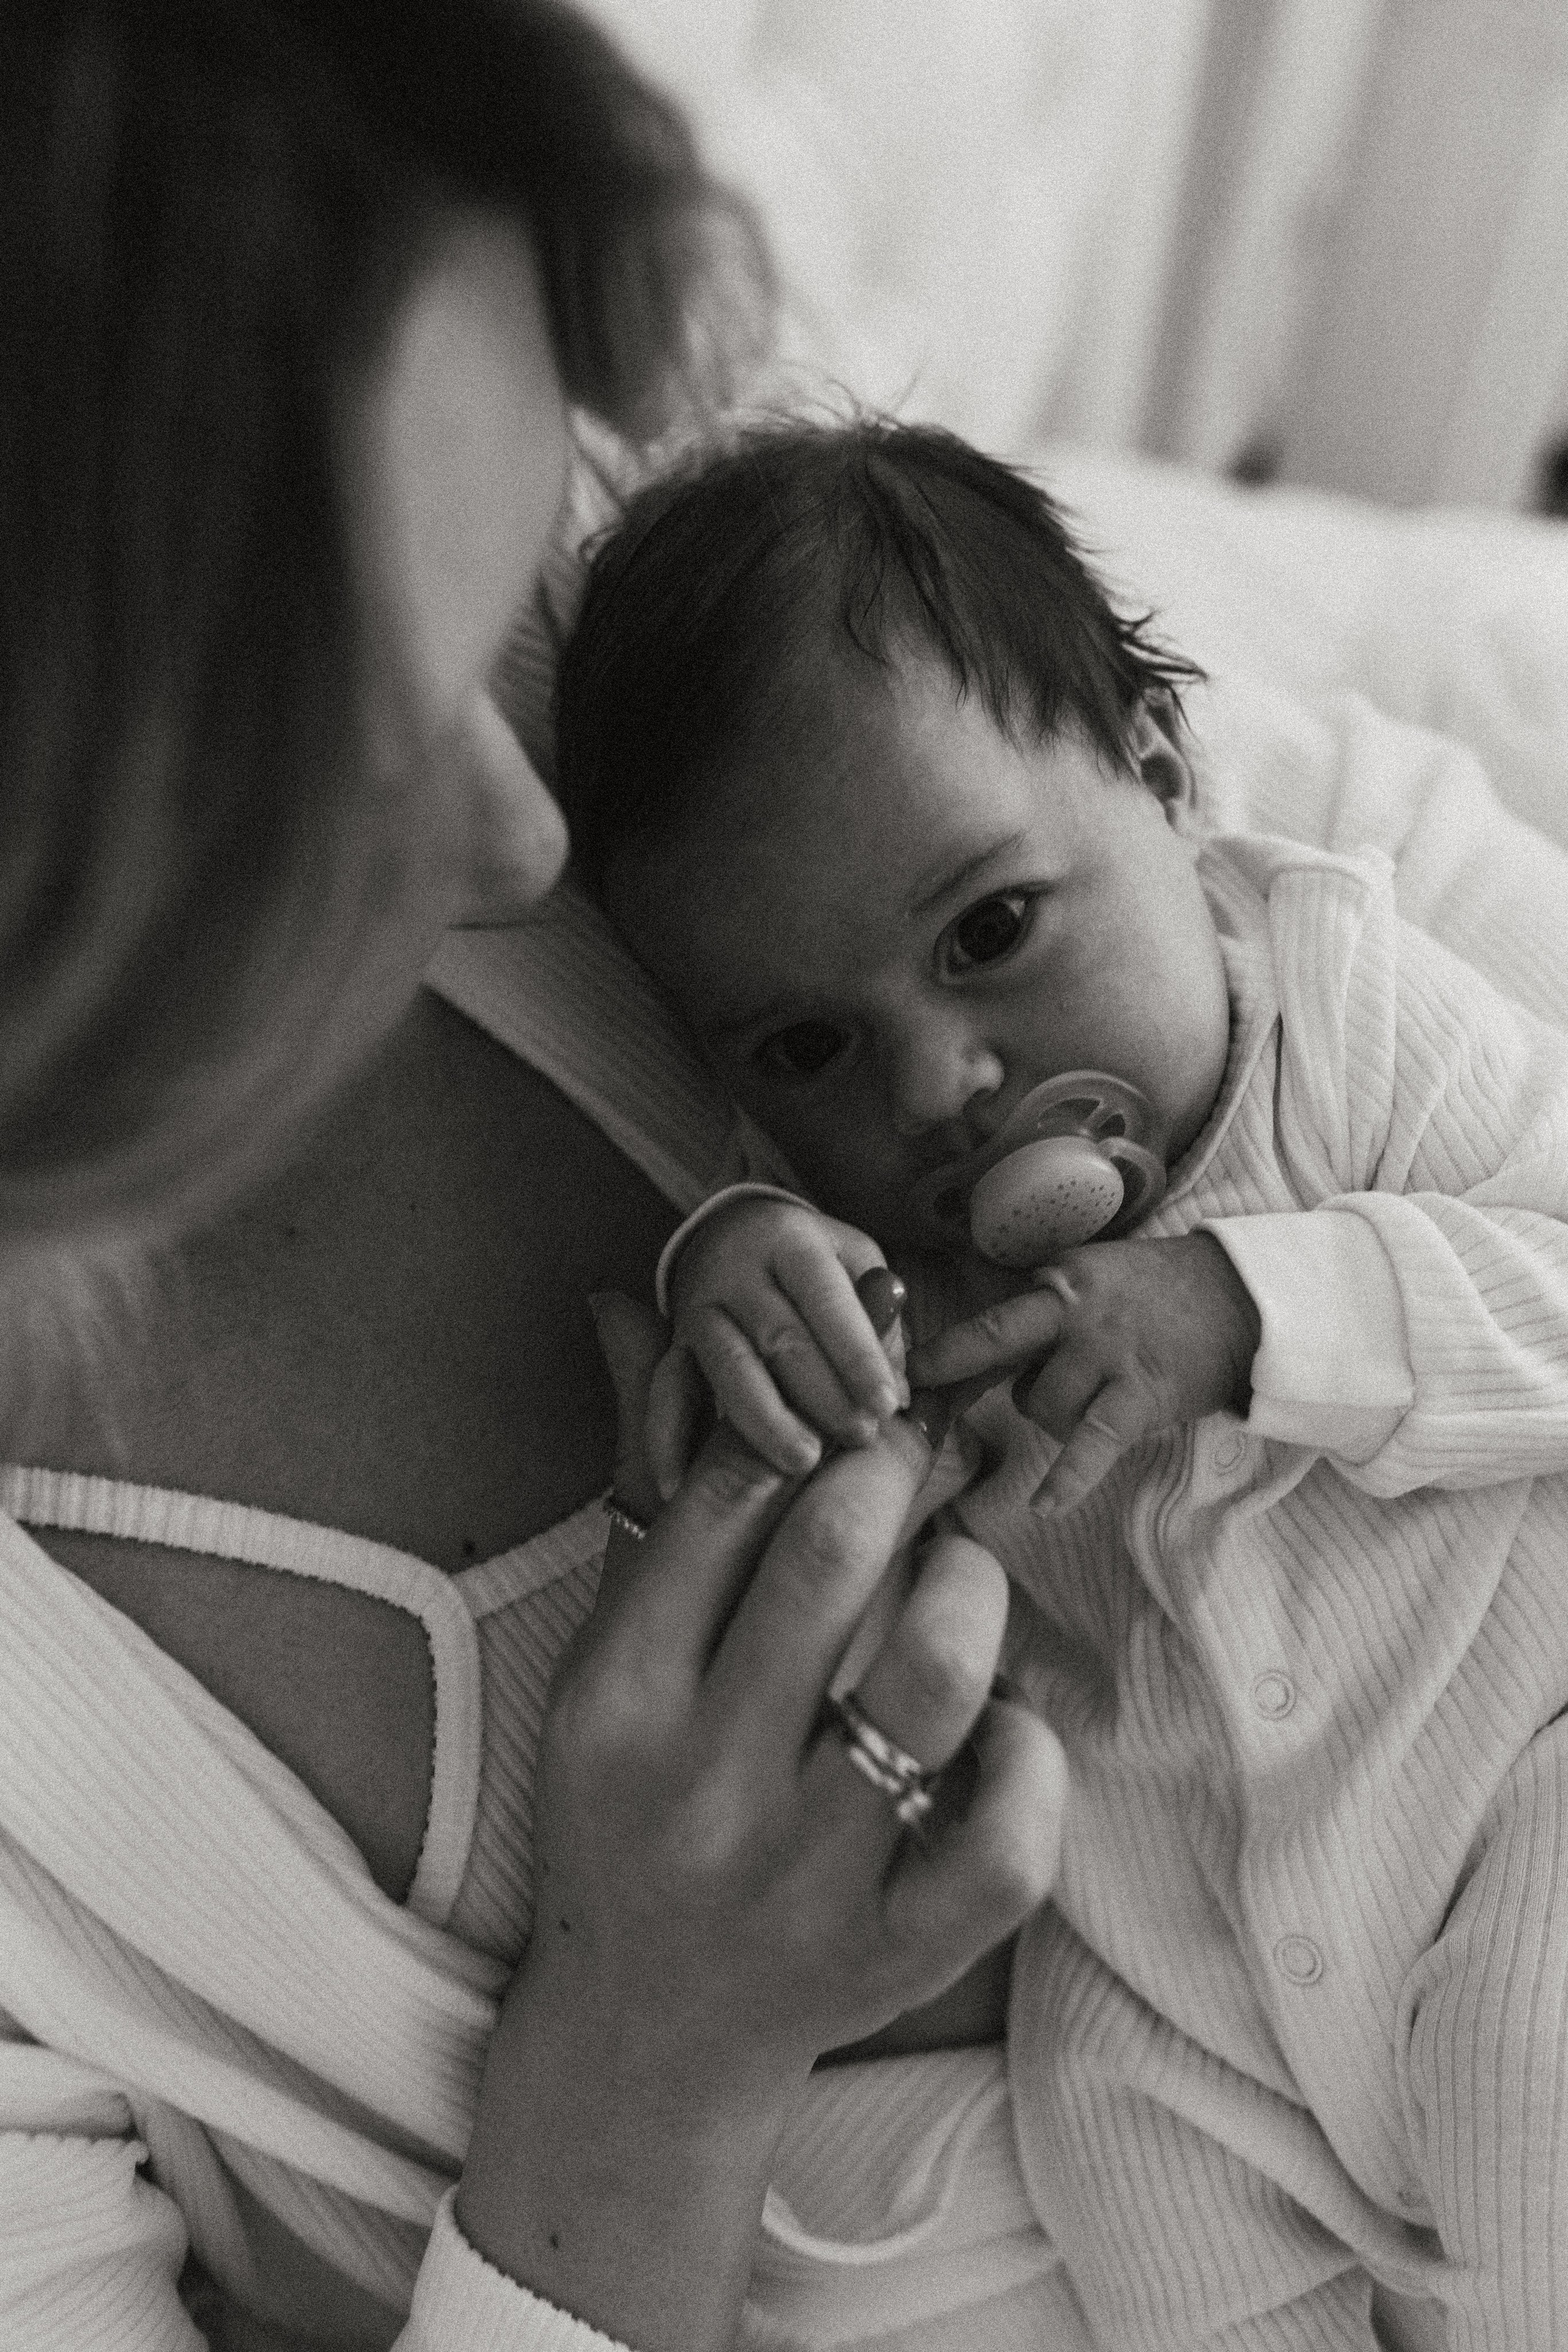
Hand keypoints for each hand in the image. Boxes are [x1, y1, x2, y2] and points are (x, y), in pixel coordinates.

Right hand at [459, 1292, 1065, 2351]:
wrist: (643, 2041)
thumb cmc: (624, 1819)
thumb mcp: (601, 1667)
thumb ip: (646, 1500)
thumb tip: (629, 1305)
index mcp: (617, 1700)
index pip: (721, 1501)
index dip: (805, 1420)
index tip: (856, 1393)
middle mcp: (700, 1783)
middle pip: (827, 1559)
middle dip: (896, 1472)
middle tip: (924, 1450)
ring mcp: (800, 1878)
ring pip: (929, 1680)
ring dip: (966, 1593)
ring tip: (959, 1576)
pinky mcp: (889, 1956)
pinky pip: (1004, 1840)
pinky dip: (1029, 1762)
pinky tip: (1003, 1728)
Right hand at [650, 1197, 909, 1492]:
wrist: (730, 1230)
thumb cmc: (812, 1259)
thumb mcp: (854, 1260)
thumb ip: (880, 1322)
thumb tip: (901, 1396)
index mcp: (792, 1241)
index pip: (827, 1299)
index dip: (857, 1353)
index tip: (887, 1404)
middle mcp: (738, 1271)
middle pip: (778, 1337)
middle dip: (822, 1394)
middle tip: (860, 1439)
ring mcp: (700, 1307)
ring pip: (727, 1367)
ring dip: (764, 1420)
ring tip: (802, 1463)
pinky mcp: (674, 1342)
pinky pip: (666, 1391)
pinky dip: (667, 1439)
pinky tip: (677, 1485)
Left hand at [908, 1232, 1261, 1512]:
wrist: (1241, 1300)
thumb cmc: (1157, 1301)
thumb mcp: (1092, 1288)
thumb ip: (1038, 1320)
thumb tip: (969, 1364)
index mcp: (1057, 1282)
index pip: (989, 1319)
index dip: (944, 1352)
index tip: (904, 1373)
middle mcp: (1073, 1309)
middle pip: (994, 1336)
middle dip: (948, 1362)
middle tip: (909, 1393)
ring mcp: (1105, 1351)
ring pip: (1041, 1405)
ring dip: (1053, 1421)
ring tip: (1094, 1406)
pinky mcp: (1139, 1393)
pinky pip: (1093, 1440)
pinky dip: (1069, 1476)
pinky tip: (1045, 1505)